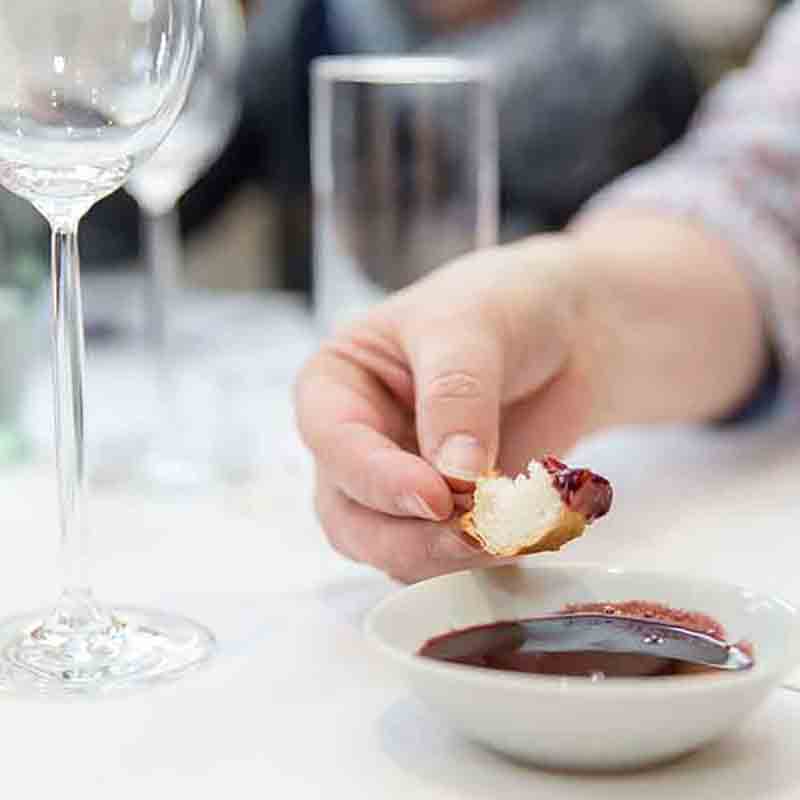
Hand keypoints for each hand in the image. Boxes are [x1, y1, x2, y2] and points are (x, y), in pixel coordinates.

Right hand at [295, 236, 601, 581]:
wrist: (570, 333)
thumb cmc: (504, 306)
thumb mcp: (471, 328)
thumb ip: (457, 396)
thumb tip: (455, 477)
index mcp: (337, 384)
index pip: (334, 442)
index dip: (377, 477)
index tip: (436, 495)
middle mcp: (357, 443)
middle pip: (350, 516)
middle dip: (408, 536)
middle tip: (475, 534)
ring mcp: (398, 485)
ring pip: (391, 550)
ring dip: (445, 557)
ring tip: (508, 536)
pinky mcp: (444, 515)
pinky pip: (443, 558)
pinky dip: (478, 559)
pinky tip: (520, 538)